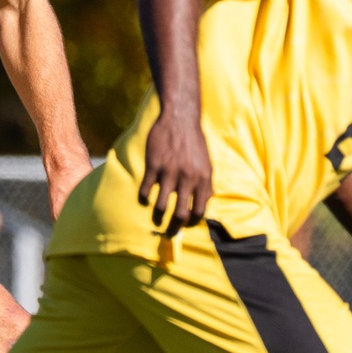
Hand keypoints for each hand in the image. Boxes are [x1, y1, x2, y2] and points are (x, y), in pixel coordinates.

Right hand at [136, 114, 211, 231]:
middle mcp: (187, 178)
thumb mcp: (207, 163)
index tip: (185, 225)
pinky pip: (146, 190)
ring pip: (161, 205)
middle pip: (180, 214)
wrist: (180, 119)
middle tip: (169, 233)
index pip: (199, 210)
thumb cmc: (195, 142)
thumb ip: (206, 183)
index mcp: (203, 179)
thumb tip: (205, 202)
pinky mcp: (153, 165)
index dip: (192, 222)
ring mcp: (169, 172)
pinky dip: (144, 198)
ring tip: (156, 217)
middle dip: (174, 228)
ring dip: (157, 215)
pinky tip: (144, 197)